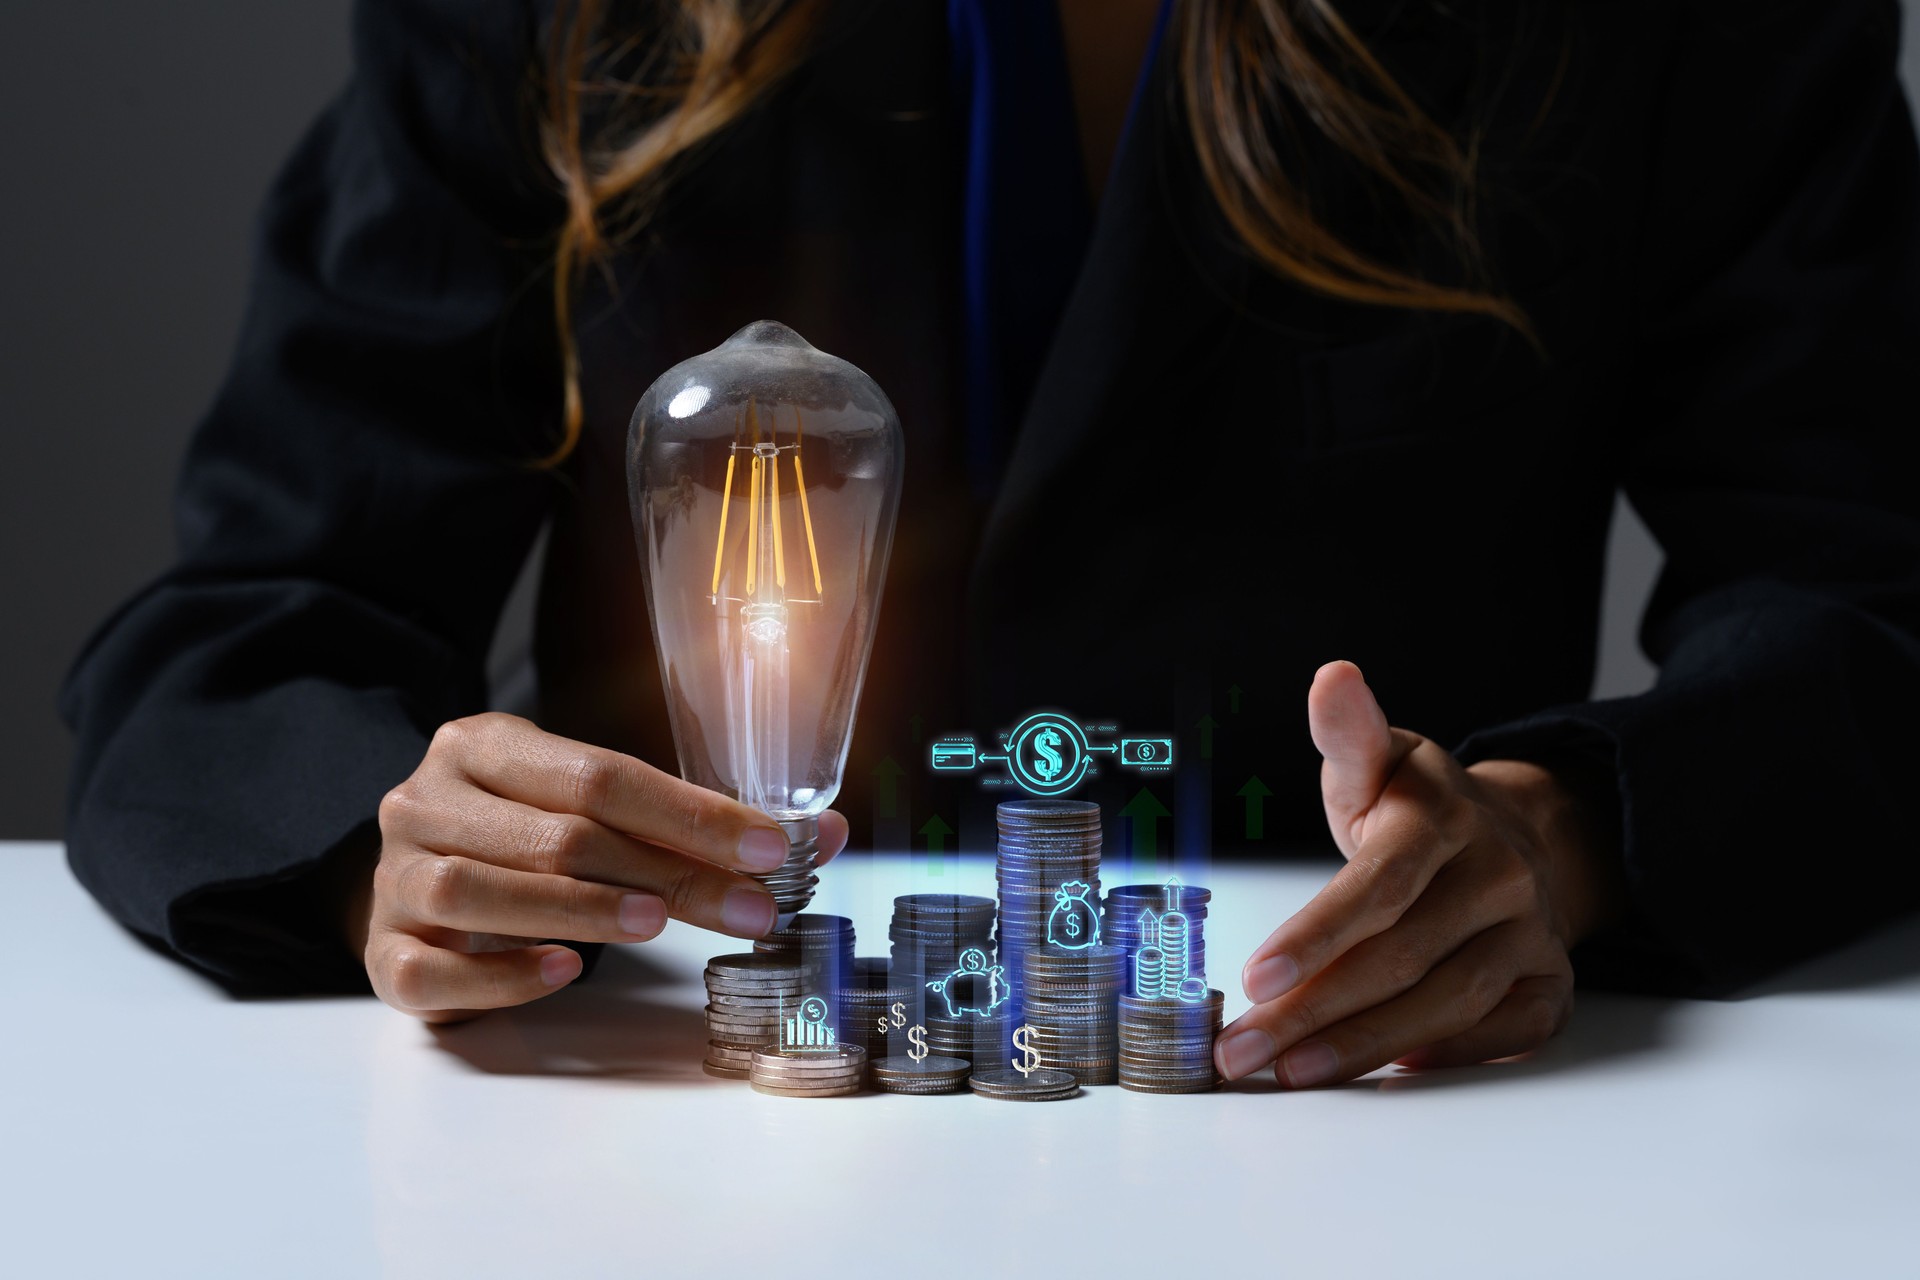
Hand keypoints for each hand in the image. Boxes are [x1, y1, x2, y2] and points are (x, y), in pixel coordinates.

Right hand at [351, 712, 849, 1022]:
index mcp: (484, 745)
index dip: (692, 813)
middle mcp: (429, 800)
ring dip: (583, 910)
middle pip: (560, 834)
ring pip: (485, 891)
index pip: (601, 774)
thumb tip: (825, 834)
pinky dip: (505, 971)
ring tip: (653, 927)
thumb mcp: (590, 806)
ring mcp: (396, 876)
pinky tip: (565, 970)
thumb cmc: (518, 839)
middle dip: (667, 872)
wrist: (405, 882)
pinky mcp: (383, 952)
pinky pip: (437, 966)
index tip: (769, 847)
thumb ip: (694, 821)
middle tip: (747, 908)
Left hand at [1214, 661, 1624, 1086]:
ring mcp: (1533, 932)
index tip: (1255, 979)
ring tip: (1289, 1071)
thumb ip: (1347, 734)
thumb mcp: (1377, 762)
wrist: (1516, 836)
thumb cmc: (1417, 808)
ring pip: (1446, 1003)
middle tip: (1244, 1049)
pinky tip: (1385, 1075)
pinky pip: (1505, 1033)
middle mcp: (1501, 876)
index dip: (1317, 936)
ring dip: (1362, 1047)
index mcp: (1447, 818)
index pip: (1379, 885)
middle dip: (1313, 1011)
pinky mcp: (1551, 980)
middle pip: (1401, 957)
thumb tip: (1332, 679)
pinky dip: (1447, 1057)